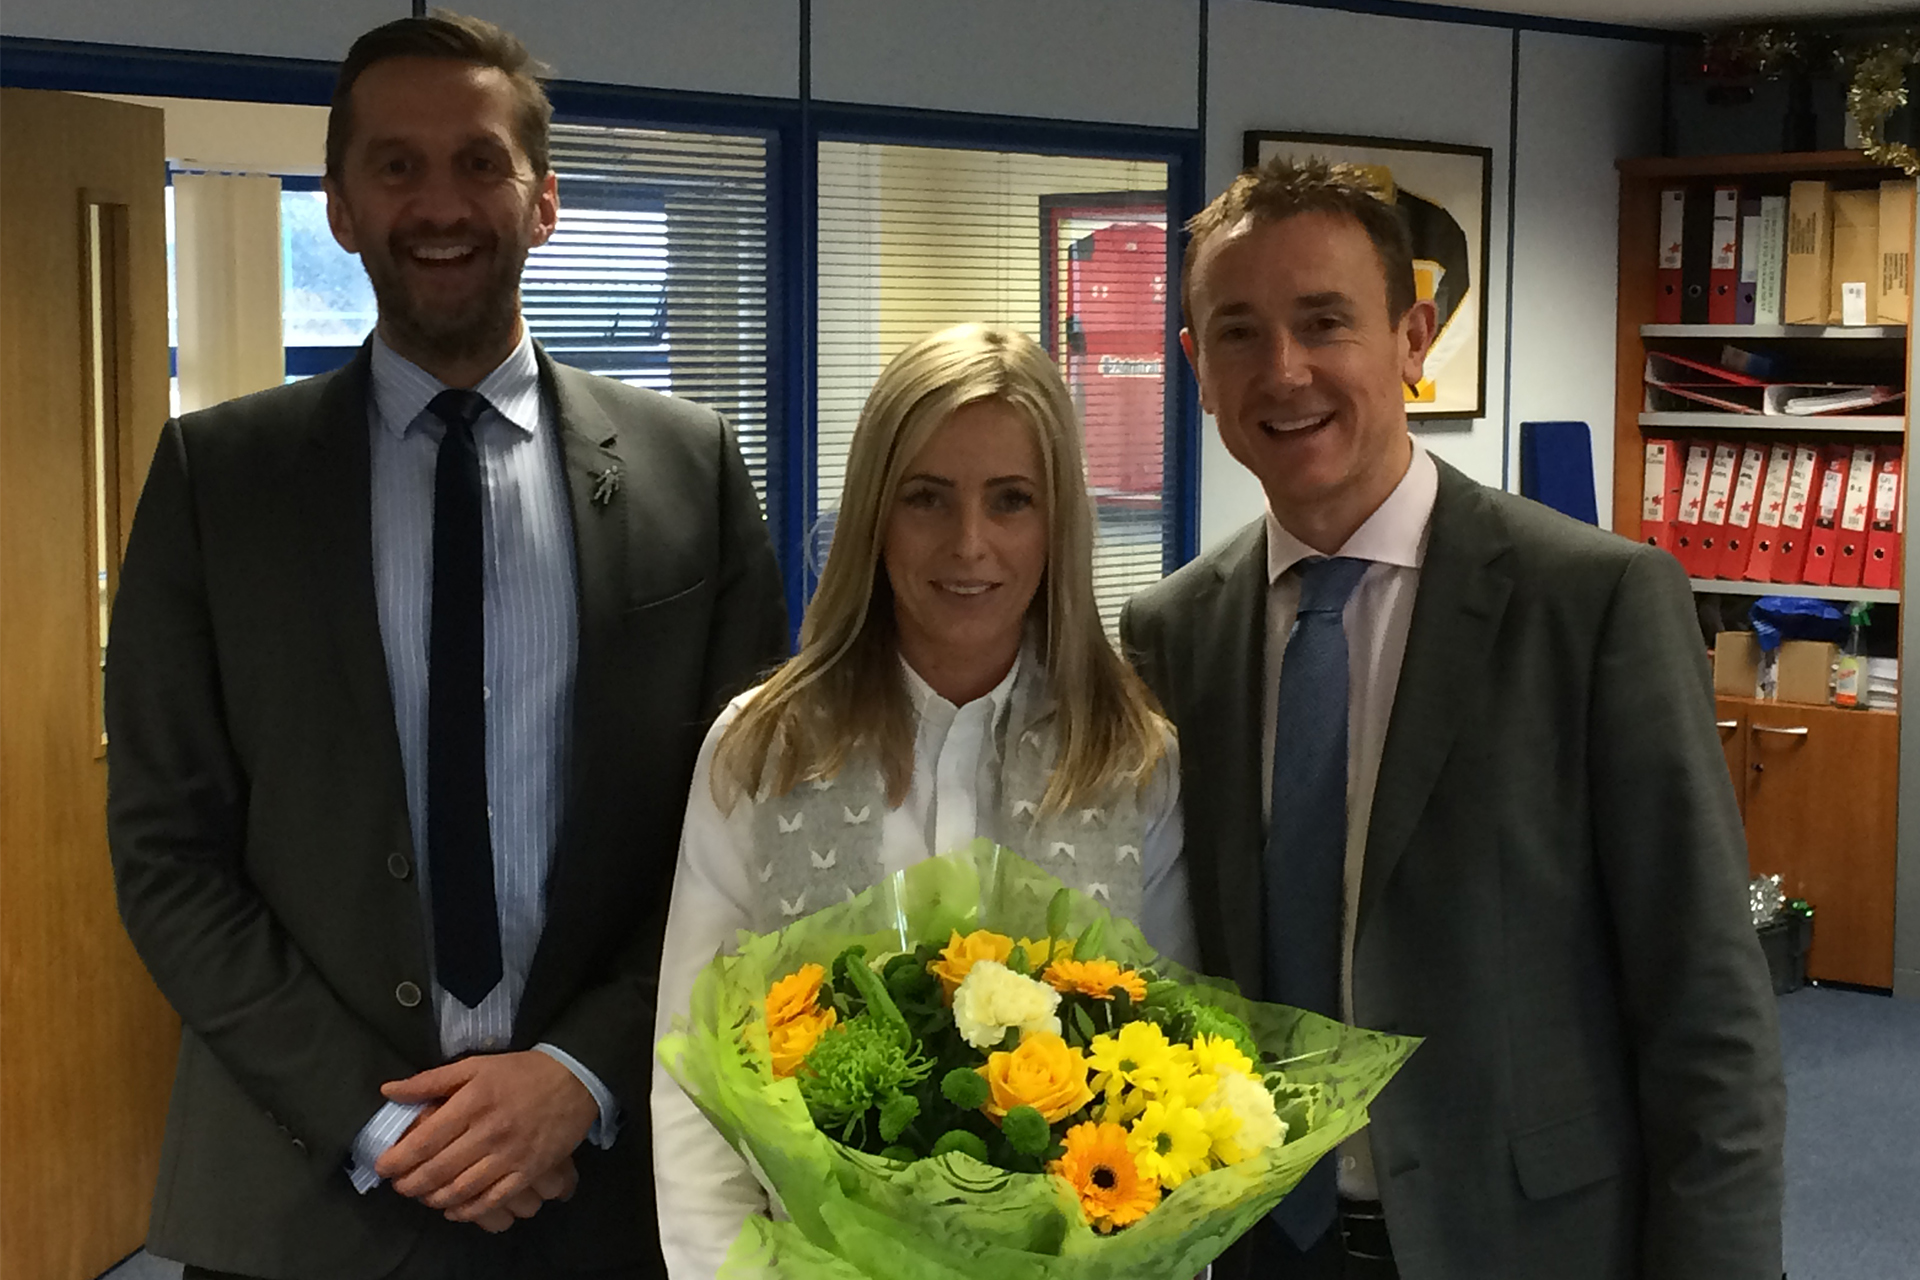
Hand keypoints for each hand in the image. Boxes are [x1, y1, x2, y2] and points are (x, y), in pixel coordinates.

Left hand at [374, 1050, 596, 1219]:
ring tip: (423, 1197)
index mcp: (472, 1102)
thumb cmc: (521, 1072)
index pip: (425, 1140)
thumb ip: (431, 1080)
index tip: (384, 1167)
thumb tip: (390, 1090)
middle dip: (411, 1183)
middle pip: (438, 1169)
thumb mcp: (475, 1066)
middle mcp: (489, 1131)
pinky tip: (453, 1210)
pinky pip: (493, 1199)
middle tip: (400, 1186)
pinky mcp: (528, 1170)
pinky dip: (468, 1210)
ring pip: (462, 1188)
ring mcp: (510, 1154)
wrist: (574, 1079)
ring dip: (434, 1198)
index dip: (398, 1159)